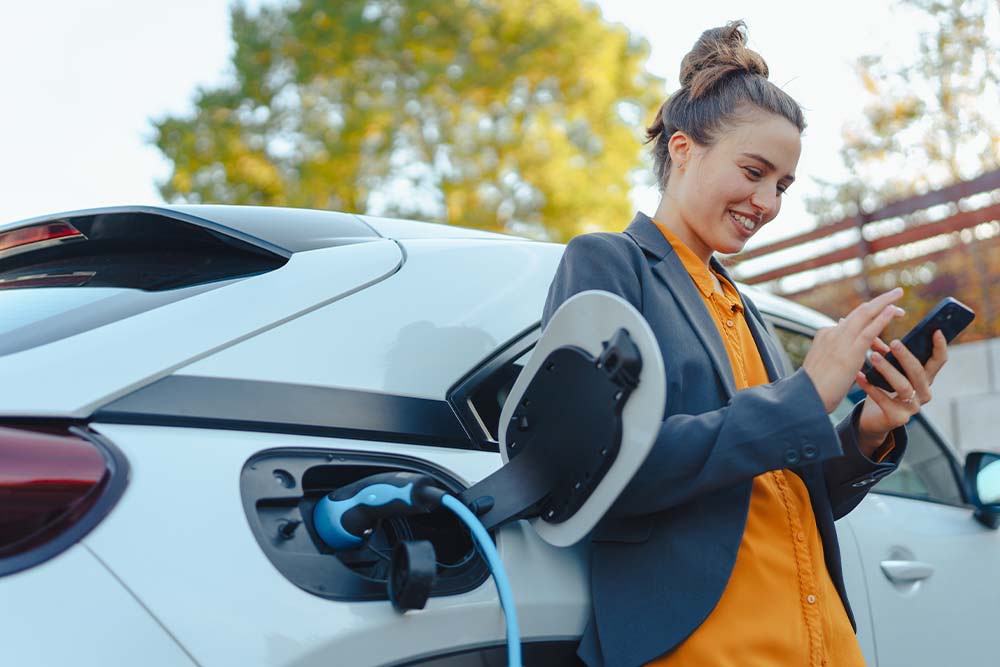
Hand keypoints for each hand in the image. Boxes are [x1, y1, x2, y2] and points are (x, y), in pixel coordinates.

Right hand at [801, 288, 905, 413]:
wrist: (806, 398)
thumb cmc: (815, 389)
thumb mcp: (825, 366)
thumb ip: (837, 355)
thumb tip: (850, 355)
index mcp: (825, 336)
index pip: (851, 320)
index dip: (869, 314)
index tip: (883, 312)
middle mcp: (832, 333)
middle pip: (859, 311)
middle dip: (879, 301)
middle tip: (896, 294)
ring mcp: (839, 341)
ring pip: (864, 314)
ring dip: (884, 303)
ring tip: (899, 298)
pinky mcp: (849, 353)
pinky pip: (869, 331)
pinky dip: (881, 318)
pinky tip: (892, 311)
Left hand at [854, 329, 949, 455]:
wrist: (873, 418)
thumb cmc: (883, 389)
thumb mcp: (889, 370)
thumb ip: (886, 352)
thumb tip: (873, 326)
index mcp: (925, 378)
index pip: (939, 361)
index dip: (940, 346)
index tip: (936, 330)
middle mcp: (923, 393)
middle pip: (919, 373)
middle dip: (906, 356)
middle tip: (894, 342)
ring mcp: (912, 407)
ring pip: (903, 386)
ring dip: (888, 370)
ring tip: (872, 356)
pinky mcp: (897, 418)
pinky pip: (884, 400)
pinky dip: (870, 387)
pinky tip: (860, 376)